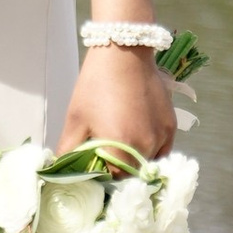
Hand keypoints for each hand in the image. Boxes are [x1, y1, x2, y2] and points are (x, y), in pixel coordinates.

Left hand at [57, 44, 176, 163]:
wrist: (124, 53)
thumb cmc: (95, 85)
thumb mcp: (75, 119)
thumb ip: (68, 150)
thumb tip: (60, 170)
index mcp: (121, 148)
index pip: (113, 179)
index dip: (102, 175)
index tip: (93, 165)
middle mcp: (146, 147)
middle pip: (131, 173)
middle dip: (118, 168)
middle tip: (104, 152)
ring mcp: (162, 137)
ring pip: (148, 162)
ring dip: (134, 159)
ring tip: (120, 141)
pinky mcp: (171, 126)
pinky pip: (162, 149)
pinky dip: (149, 149)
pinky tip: (136, 137)